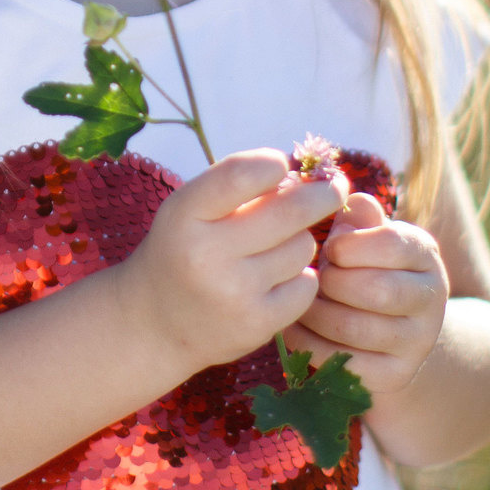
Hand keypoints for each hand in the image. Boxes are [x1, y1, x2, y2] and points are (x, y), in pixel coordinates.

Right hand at [115, 149, 344, 373]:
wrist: (155, 325)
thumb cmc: (182, 250)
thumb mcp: (189, 209)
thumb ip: (236, 186)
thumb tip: (308, 178)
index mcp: (184, 215)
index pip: (241, 175)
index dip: (273, 164)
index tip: (284, 165)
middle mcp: (206, 254)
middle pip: (290, 211)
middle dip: (322, 194)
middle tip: (335, 187)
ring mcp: (234, 292)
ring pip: (303, 247)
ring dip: (299, 241)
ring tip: (272, 250)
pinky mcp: (257, 324)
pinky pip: (307, 284)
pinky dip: (300, 278)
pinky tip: (275, 281)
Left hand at [286, 194, 448, 395]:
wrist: (389, 332)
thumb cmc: (364, 268)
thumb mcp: (365, 237)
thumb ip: (357, 218)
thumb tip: (347, 200)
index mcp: (424, 254)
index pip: (391, 243)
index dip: (349, 245)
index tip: (329, 249)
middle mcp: (431, 298)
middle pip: (376, 289)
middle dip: (332, 282)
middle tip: (314, 279)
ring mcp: (418, 342)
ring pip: (355, 328)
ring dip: (314, 313)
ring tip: (297, 301)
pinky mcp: (396, 375)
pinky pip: (344, 362)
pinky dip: (309, 344)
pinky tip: (295, 329)